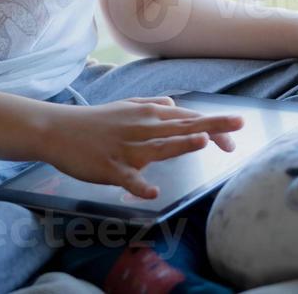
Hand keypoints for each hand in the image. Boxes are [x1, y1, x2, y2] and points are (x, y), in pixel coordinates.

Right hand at [39, 96, 244, 199]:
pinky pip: (127, 179)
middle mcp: (142, 128)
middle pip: (181, 127)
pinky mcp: (109, 168)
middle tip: (240, 125)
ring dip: (180, 144)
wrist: (58, 130)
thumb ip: (152, 105)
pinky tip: (153, 192)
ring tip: (203, 141)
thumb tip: (174, 105)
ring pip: (158, 146)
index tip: (237, 130)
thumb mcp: (126, 106)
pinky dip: (139, 186)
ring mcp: (126, 148)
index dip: (214, 124)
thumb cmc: (95, 121)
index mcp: (148, 115)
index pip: (188, 118)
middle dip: (212, 126)